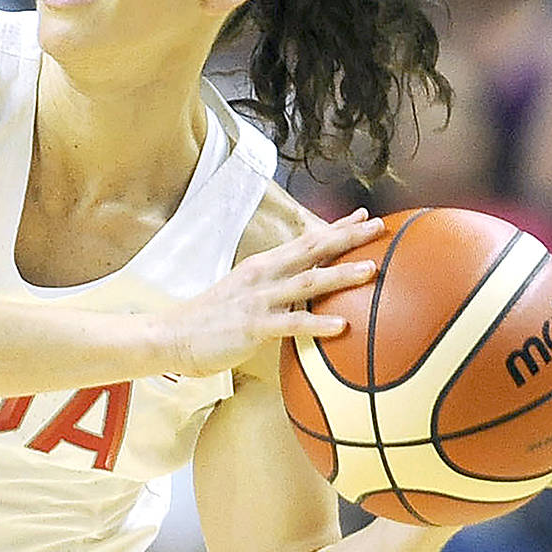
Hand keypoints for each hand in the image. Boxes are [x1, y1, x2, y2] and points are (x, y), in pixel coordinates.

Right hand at [159, 208, 385, 376]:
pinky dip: (318, 323)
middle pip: (312, 250)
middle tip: (378, 227)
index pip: (305, 241)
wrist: (173, 335)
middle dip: (347, 238)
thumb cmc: (212, 319)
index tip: (363, 216)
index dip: (336, 228)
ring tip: (371, 269)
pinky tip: (341, 325)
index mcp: (263, 266)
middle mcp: (263, 275)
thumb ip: (275, 289)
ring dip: (341, 275)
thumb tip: (305, 292)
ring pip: (308, 283)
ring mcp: (259, 299)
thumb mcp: (246, 294)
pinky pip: (292, 324)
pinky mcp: (253, 326)